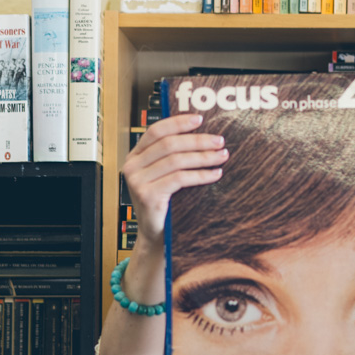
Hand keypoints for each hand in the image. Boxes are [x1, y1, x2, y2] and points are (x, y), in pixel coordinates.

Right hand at [122, 113, 227, 244]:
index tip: (200, 119)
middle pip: (169, 144)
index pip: (156, 131)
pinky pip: (179, 179)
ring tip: (222, 156)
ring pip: (176, 160)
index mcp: (134, 156)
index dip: (178, 123)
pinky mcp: (147, 195)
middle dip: (197, 140)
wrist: (156, 235)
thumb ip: (172, 156)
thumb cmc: (164, 203)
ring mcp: (137, 181)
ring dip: (203, 157)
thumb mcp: (163, 176)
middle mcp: (132, 166)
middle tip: (219, 141)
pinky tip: (215, 174)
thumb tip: (203, 135)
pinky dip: (200, 175)